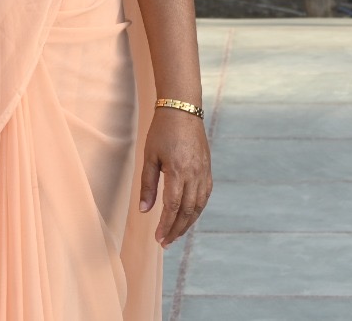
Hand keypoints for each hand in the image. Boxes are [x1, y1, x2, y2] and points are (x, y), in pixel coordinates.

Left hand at [139, 106, 211, 246]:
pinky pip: (205, 195)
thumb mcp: (149, 157)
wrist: (183, 109)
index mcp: (178, 171)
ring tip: (176, 234)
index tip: (158, 238)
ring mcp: (203, 171)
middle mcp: (194, 174)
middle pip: (187, 210)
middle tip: (166, 242)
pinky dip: (198, 209)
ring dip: (188, 222)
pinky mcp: (207, 168)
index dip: (166, 225)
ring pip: (199, 205)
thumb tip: (144, 210)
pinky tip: (189, 215)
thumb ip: (148, 185)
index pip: (172, 207)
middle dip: (177, 229)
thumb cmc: (162, 131)